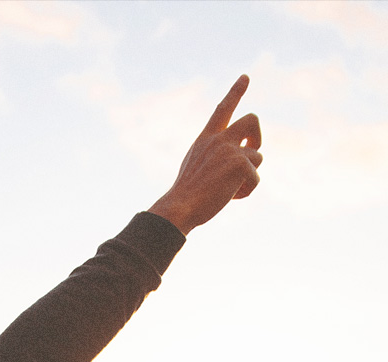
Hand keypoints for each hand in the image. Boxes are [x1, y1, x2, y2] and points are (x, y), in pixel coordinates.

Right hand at [149, 75, 261, 234]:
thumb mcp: (195, 168)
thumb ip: (215, 157)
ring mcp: (231, 150)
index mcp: (205, 139)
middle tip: (250, 154)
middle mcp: (219, 139)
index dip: (235, 92)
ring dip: (248, 175)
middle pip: (252, 120)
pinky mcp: (241, 164)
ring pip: (257, 157)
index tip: (246, 77)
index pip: (222, 110)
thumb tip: (240, 159)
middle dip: (257, 136)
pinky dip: (247, 191)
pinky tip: (230, 197)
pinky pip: (256, 178)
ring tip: (228, 190)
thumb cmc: (185, 196)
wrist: (180, 207)